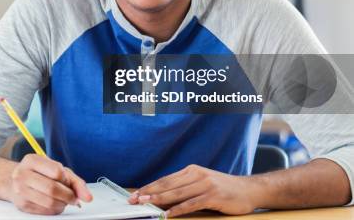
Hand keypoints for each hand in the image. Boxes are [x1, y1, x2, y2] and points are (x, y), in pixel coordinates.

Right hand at [8, 154, 92, 214]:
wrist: (14, 181)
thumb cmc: (39, 173)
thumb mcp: (56, 169)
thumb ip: (75, 181)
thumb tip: (88, 197)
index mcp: (32, 160)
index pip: (57, 171)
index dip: (66, 179)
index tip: (67, 182)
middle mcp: (22, 174)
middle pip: (53, 188)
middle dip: (68, 195)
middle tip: (72, 197)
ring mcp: (20, 190)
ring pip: (50, 202)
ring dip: (62, 204)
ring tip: (62, 200)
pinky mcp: (22, 205)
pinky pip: (45, 212)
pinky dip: (54, 210)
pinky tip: (53, 204)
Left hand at [128, 164, 257, 217]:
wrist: (249, 190)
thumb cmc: (223, 189)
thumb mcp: (202, 183)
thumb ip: (185, 188)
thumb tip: (162, 198)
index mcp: (191, 170)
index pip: (165, 179)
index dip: (149, 187)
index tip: (136, 193)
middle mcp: (196, 174)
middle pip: (167, 185)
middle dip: (149, 193)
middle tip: (134, 200)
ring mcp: (205, 184)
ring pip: (177, 193)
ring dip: (159, 200)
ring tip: (146, 204)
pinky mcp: (213, 195)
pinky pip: (191, 203)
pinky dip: (178, 209)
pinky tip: (168, 214)